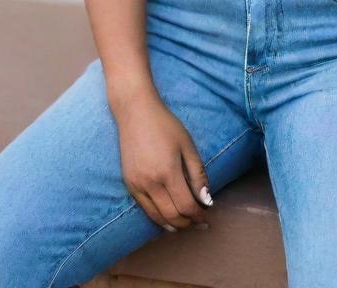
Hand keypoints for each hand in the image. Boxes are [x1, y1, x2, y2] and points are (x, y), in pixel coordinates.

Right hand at [112, 91, 213, 232]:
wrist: (135, 112)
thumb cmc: (165, 125)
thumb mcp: (187, 145)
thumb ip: (198, 174)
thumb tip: (206, 200)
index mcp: (168, 172)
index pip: (186, 206)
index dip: (198, 215)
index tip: (207, 215)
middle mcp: (150, 183)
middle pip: (172, 216)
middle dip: (188, 223)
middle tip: (199, 222)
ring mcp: (136, 185)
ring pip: (156, 217)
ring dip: (173, 224)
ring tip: (186, 223)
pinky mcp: (129, 184)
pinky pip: (144, 209)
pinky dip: (158, 217)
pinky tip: (168, 216)